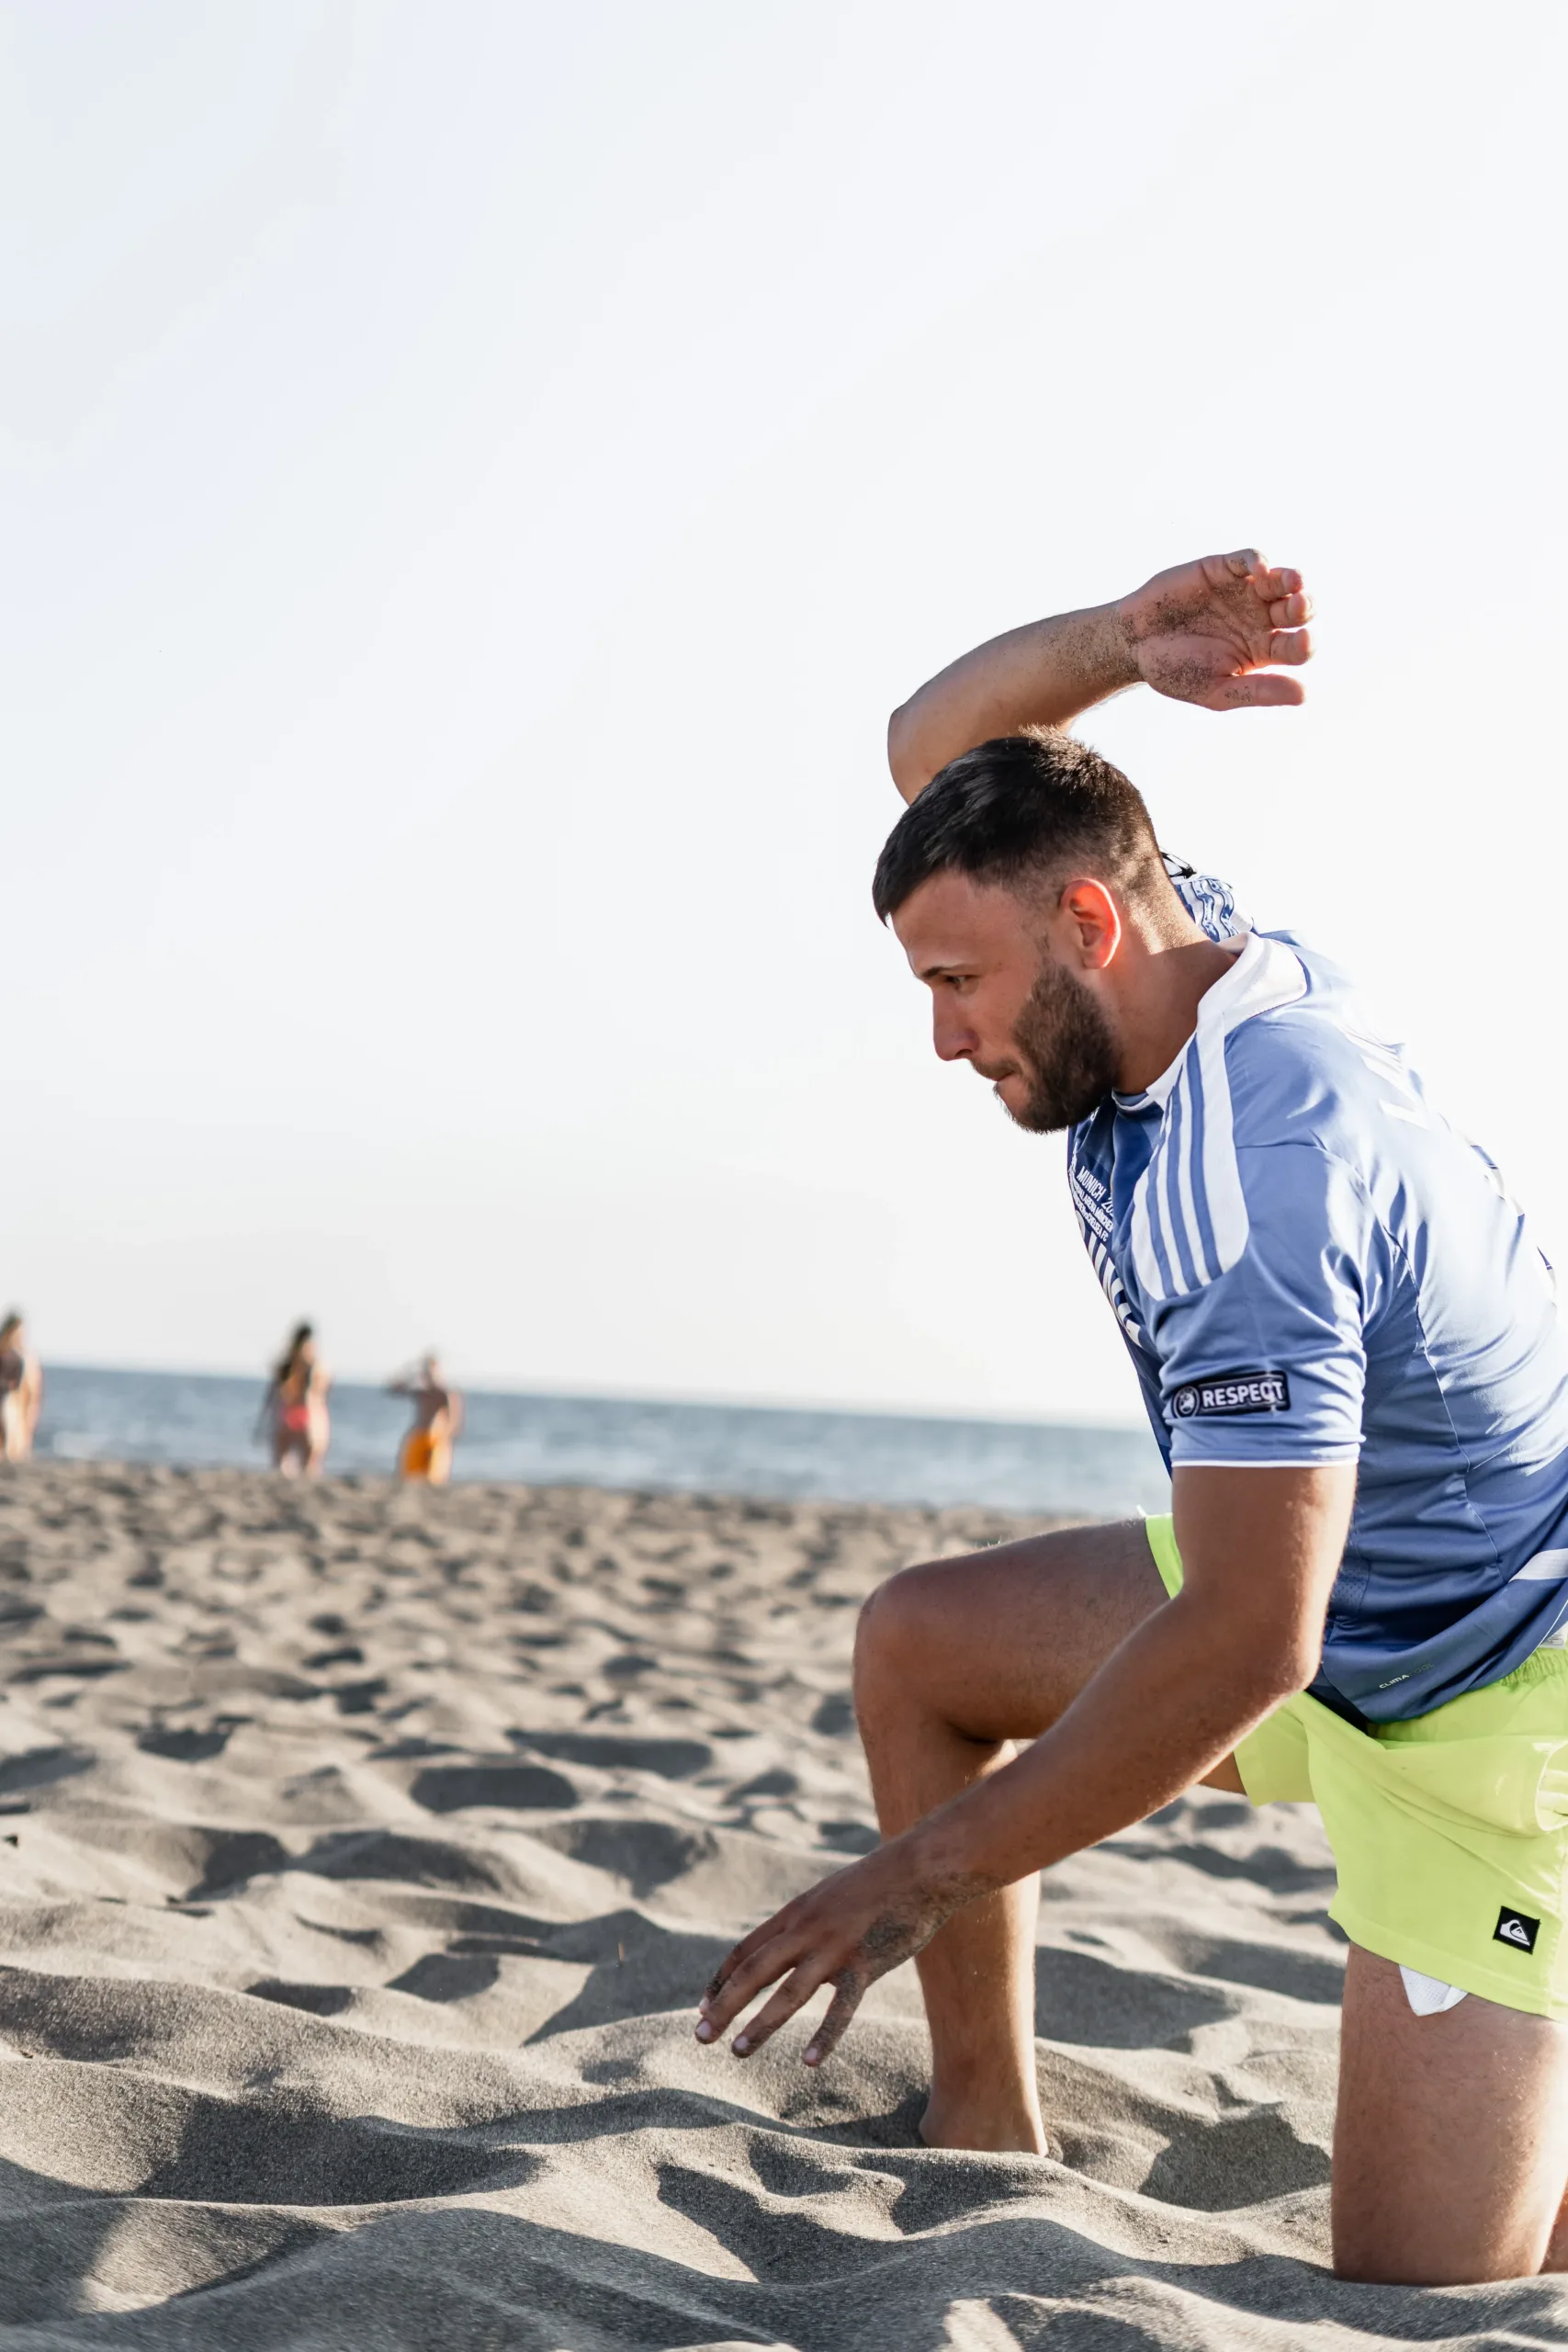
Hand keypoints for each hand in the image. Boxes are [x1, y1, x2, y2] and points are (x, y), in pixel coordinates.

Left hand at [695, 1833, 970, 2066]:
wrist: (921, 1869)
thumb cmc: (880, 1883)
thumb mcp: (832, 1897)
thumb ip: (811, 1923)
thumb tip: (797, 1947)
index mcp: (795, 1913)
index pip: (745, 1950)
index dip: (721, 1980)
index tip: (703, 2006)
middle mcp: (805, 1929)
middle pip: (753, 1972)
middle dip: (724, 2006)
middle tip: (700, 2036)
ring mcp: (833, 1947)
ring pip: (787, 1992)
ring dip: (760, 2025)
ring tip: (737, 2052)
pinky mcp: (864, 1963)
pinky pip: (841, 2008)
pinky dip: (825, 2036)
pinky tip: (809, 2061)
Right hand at [1118, 549, 1312, 711]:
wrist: (1133, 644)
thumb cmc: (1174, 671)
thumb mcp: (1216, 690)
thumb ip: (1258, 691)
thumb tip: (1304, 695)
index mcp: (1262, 651)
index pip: (1296, 646)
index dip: (1305, 644)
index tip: (1304, 641)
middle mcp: (1260, 619)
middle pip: (1296, 610)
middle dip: (1304, 606)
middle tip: (1300, 606)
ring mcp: (1243, 592)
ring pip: (1280, 581)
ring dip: (1291, 579)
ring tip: (1294, 582)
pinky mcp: (1222, 569)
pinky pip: (1248, 560)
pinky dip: (1257, 560)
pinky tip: (1259, 569)